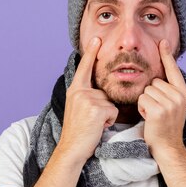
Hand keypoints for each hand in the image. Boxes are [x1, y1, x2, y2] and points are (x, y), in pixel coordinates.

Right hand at [58, 37, 118, 163]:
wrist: (72, 148)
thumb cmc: (78, 132)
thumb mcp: (78, 108)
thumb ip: (86, 96)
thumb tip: (101, 92)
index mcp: (75, 90)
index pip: (84, 68)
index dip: (91, 53)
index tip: (96, 38)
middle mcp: (79, 91)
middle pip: (104, 92)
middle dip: (104, 107)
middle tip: (90, 121)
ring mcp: (88, 99)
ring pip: (110, 102)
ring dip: (107, 115)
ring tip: (94, 124)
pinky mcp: (97, 109)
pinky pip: (114, 111)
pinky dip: (110, 121)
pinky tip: (98, 127)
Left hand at [138, 39, 185, 156]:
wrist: (168, 147)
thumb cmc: (166, 127)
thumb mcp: (173, 105)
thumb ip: (169, 91)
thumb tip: (158, 78)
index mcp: (184, 92)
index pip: (174, 70)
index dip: (167, 55)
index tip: (163, 41)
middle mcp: (180, 95)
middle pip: (154, 82)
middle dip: (151, 95)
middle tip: (157, 111)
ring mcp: (171, 103)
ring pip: (147, 90)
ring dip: (146, 102)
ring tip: (153, 115)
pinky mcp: (160, 110)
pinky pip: (142, 99)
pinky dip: (142, 108)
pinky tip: (149, 118)